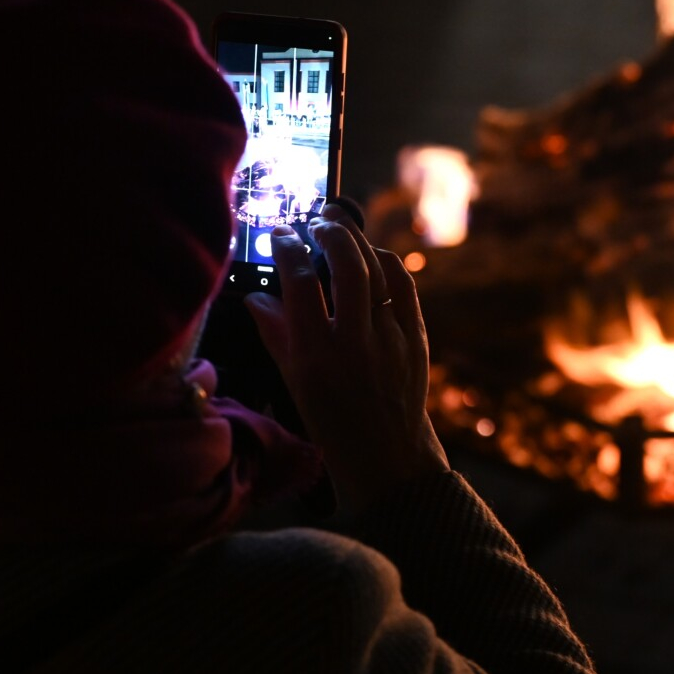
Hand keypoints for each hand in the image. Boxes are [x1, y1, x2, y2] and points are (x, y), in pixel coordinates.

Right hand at [245, 202, 447, 513]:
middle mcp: (355, 342)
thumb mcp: (293, 381)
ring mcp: (390, 338)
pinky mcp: (416, 337)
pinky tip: (371, 254)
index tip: (280, 234)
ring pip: (378, 270)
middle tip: (316, 219)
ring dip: (358, 239)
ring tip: (340, 224)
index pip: (299, 284)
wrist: (387, 454)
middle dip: (329, 232)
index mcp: (316, 355)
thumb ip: (276, 335)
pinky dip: (387, 262)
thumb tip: (257, 296)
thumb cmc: (332, 420)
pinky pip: (404, 286)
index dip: (288, 249)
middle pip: (346, 266)